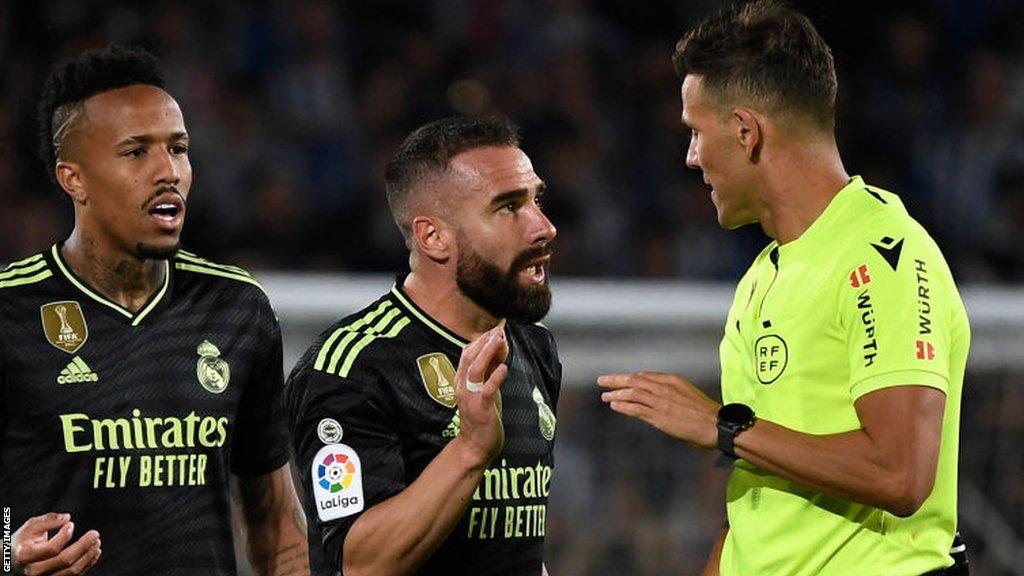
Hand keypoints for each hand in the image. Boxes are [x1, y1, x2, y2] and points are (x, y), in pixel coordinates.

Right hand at [12, 513, 100, 575]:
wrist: (12, 563)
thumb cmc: (24, 542)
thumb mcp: (30, 527)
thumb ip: (48, 520)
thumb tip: (67, 517)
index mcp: (25, 556)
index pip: (51, 549)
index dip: (65, 536)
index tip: (71, 524)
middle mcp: (34, 572)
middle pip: (65, 561)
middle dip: (83, 546)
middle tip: (95, 534)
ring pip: (72, 572)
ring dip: (88, 556)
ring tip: (97, 543)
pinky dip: (87, 564)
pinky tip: (94, 552)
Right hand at [453, 321, 508, 466]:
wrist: (475, 445)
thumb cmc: (482, 415)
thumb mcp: (486, 387)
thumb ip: (490, 369)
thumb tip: (499, 346)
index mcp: (462, 380)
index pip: (468, 352)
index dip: (482, 338)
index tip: (496, 325)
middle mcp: (463, 386)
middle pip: (469, 356)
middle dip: (483, 340)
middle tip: (498, 327)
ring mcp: (471, 397)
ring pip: (475, 370)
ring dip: (487, 353)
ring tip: (499, 339)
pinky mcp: (481, 409)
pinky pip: (486, 390)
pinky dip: (495, 378)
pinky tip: (504, 368)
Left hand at [598, 371, 719, 448]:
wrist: (716, 425)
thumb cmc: (706, 413)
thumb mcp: (688, 393)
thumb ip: (672, 391)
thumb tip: (658, 393)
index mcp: (672, 380)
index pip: (645, 376)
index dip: (630, 378)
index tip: (620, 380)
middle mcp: (664, 388)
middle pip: (634, 380)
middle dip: (616, 380)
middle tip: (602, 380)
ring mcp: (660, 402)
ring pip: (632, 393)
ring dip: (616, 393)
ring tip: (605, 395)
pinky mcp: (658, 416)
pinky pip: (635, 409)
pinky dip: (622, 406)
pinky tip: (614, 405)